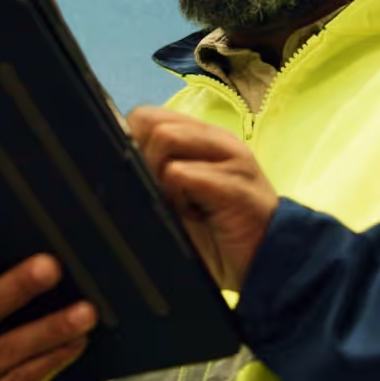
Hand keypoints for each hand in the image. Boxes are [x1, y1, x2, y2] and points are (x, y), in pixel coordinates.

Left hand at [127, 106, 279, 290]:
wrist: (271, 263)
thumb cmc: (220, 233)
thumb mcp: (180, 200)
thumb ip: (154, 177)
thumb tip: (108, 166)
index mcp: (201, 139)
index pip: (146, 116)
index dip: (131, 143)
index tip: (140, 178)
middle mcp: (215, 139)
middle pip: (151, 122)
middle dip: (142, 158)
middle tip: (160, 194)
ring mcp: (229, 158)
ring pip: (165, 138)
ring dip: (159, 176)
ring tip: (179, 206)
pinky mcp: (235, 185)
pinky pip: (183, 174)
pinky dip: (176, 198)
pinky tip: (193, 216)